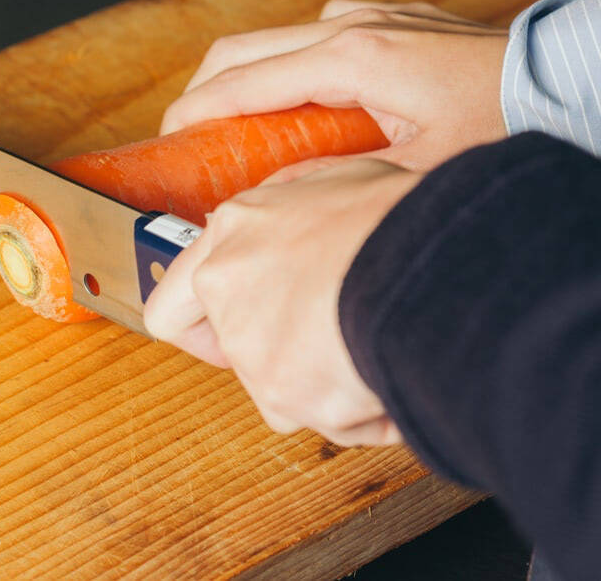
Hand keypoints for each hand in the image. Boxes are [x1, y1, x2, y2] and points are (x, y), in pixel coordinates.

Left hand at [144, 159, 421, 445]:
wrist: (431, 261)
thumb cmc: (396, 215)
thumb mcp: (341, 182)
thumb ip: (299, 214)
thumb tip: (301, 225)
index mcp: (234, 232)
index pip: (171, 301)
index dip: (198, 325)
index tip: (224, 331)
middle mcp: (226, 289)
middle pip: (232, 350)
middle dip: (272, 358)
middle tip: (319, 350)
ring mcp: (250, 347)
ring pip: (285, 389)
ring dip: (328, 382)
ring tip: (381, 346)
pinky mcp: (284, 396)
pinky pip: (332, 420)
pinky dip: (364, 411)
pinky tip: (395, 377)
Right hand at [161, 0, 508, 175]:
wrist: (566, 84)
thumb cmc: (501, 125)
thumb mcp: (415, 172)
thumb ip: (343, 183)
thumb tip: (282, 203)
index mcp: (351, 58)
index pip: (242, 79)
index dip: (195, 111)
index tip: (167, 142)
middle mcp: (352, 26)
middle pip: (244, 49)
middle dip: (204, 92)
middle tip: (188, 138)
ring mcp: (371, 19)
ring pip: (277, 41)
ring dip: (246, 79)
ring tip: (237, 130)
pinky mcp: (391, 23)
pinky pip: (316, 37)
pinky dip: (288, 69)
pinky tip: (301, 109)